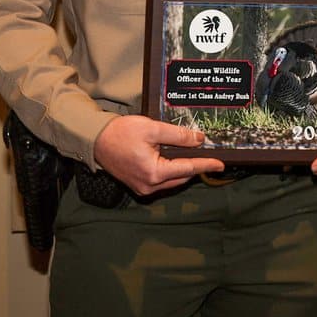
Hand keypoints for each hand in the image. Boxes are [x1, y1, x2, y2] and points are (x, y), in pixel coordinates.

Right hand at [93, 115, 224, 195]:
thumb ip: (178, 136)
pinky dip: (171, 171)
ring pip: (172, 181)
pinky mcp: (137, 184)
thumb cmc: (121, 133)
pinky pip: (161, 181)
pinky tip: (176, 160)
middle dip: (196, 167)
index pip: (188, 168)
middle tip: (210, 156)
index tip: (221, 165)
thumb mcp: (153, 129)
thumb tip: (199, 141)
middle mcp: (149, 185)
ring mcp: (142, 187)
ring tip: (195, 156)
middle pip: (182, 177)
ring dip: (184, 170)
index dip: (206, 165)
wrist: (95, 140)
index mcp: (154, 173)